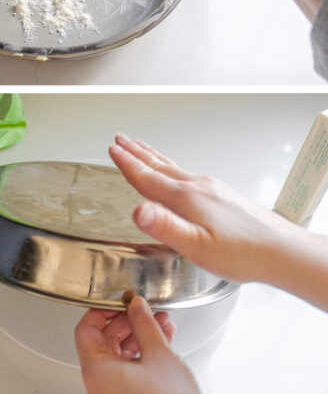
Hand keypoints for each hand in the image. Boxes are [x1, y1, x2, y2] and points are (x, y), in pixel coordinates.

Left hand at [75, 296, 210, 393]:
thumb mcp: (159, 354)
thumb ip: (143, 324)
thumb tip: (135, 306)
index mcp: (95, 371)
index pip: (85, 329)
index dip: (102, 311)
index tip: (119, 302)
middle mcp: (97, 385)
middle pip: (103, 341)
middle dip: (127, 323)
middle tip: (145, 311)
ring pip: (118, 355)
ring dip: (138, 337)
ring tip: (160, 324)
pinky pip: (127, 370)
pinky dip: (141, 354)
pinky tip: (162, 342)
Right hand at [109, 133, 301, 284]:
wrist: (283, 251)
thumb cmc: (243, 253)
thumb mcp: (196, 246)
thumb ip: (165, 227)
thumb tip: (137, 210)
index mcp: (186, 198)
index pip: (147, 178)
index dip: (127, 164)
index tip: (112, 150)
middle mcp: (198, 187)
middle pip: (159, 166)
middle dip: (136, 153)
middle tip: (120, 140)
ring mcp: (211, 188)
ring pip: (173, 167)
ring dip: (152, 156)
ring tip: (140, 147)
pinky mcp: (221, 195)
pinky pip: (186, 174)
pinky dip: (170, 166)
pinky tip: (174, 174)